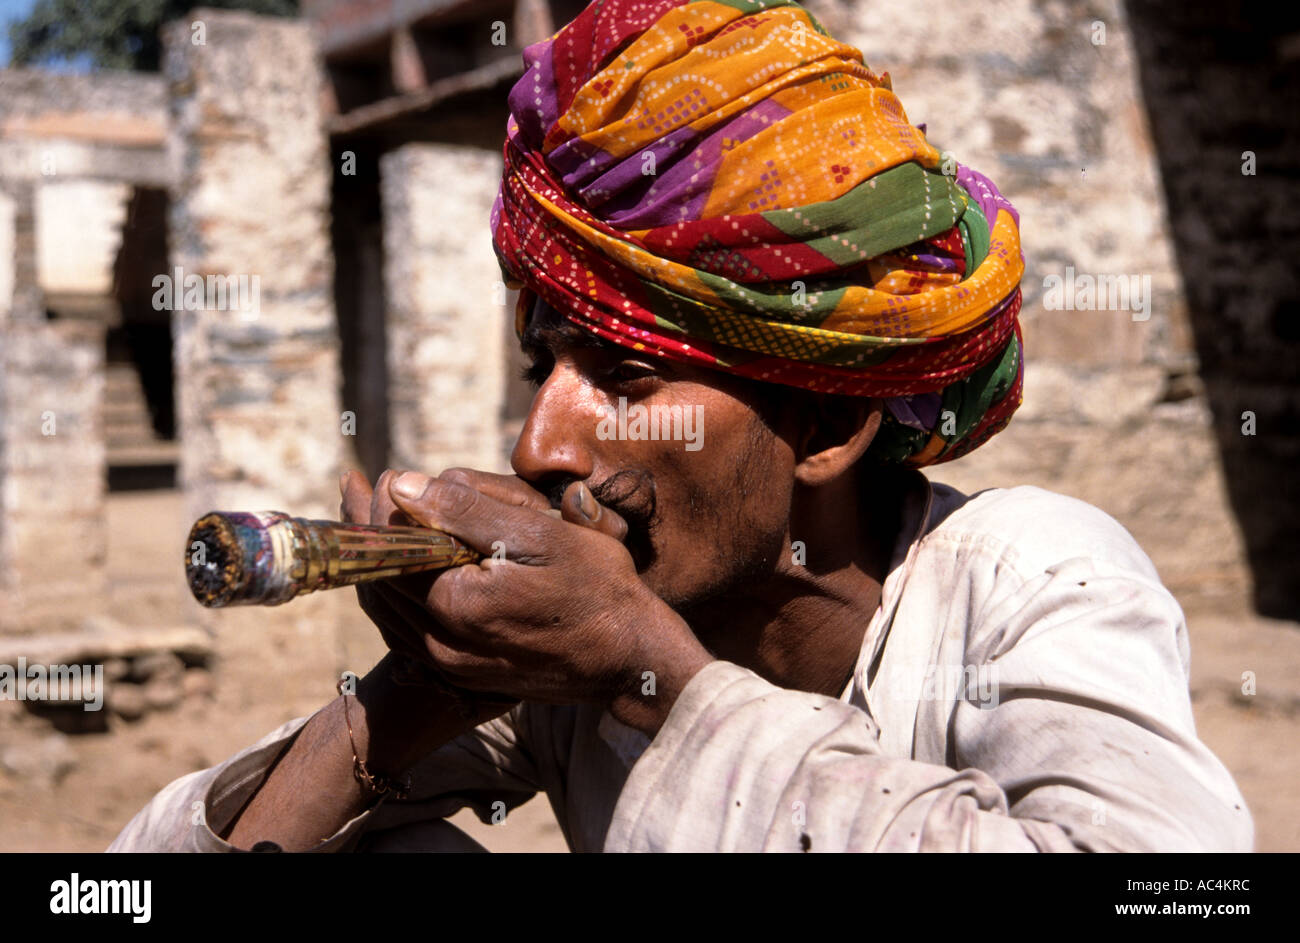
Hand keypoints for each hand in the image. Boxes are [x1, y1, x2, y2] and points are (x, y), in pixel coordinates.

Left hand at [346, 468, 713, 734]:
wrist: (630, 660)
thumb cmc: (599, 589)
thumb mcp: (541, 535)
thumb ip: (467, 510)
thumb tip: (400, 485)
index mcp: (454, 604)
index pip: (388, 551)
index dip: (372, 511)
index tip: (369, 476)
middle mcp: (441, 644)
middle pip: (378, 582)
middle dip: (364, 534)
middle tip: (354, 493)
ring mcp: (450, 666)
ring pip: (387, 612)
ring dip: (373, 567)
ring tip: (366, 527)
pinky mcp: (464, 676)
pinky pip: (408, 635)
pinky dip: (394, 599)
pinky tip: (397, 575)